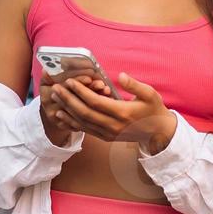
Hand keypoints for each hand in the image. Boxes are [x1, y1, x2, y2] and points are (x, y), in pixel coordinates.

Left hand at [46, 70, 175, 149]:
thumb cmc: (153, 110)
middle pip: (84, 112)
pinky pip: (85, 130)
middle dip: (68, 100)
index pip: (95, 102)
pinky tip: (61, 115)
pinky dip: (71, 122)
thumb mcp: (150, 94)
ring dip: (66, 110)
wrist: (158, 133)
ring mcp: (108, 133)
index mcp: (122, 113)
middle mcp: (112, 125)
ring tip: (54, 99)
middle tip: (55, 88)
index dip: (80, 92)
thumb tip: (121, 75)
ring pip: (82, 122)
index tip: (69, 81)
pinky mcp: (105, 137)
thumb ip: (134, 85)